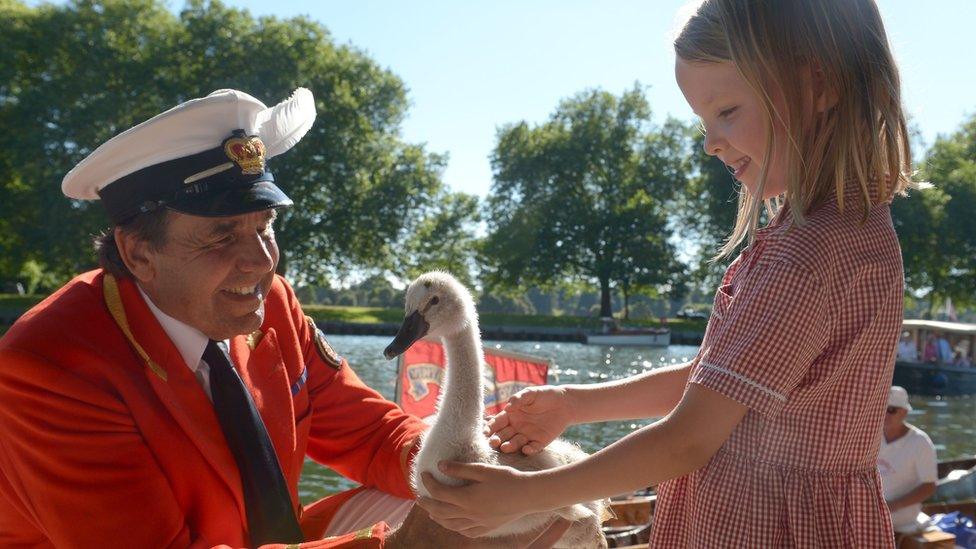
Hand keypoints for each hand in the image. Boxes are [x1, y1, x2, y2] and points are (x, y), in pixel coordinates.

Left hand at [416, 461, 541, 537]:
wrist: (529, 495)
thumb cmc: (508, 478)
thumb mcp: (483, 469)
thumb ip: (460, 468)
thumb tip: (440, 465)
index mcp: (467, 498)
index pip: (439, 492)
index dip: (428, 483)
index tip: (424, 473)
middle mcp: (470, 514)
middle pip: (441, 511)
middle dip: (427, 504)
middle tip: (419, 498)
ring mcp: (479, 523)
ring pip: (451, 525)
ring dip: (438, 518)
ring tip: (431, 512)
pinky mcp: (488, 527)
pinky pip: (467, 532)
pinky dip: (456, 528)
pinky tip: (455, 524)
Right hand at [486, 386, 571, 454]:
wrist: (564, 403)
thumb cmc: (544, 395)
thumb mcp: (530, 394)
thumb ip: (518, 399)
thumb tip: (508, 407)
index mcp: (510, 415)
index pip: (497, 423)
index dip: (490, 428)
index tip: (485, 432)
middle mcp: (516, 427)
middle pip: (503, 435)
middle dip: (496, 439)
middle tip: (493, 442)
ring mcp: (527, 436)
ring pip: (515, 443)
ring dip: (510, 446)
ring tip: (505, 447)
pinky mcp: (539, 442)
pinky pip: (532, 448)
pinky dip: (529, 450)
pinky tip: (526, 449)